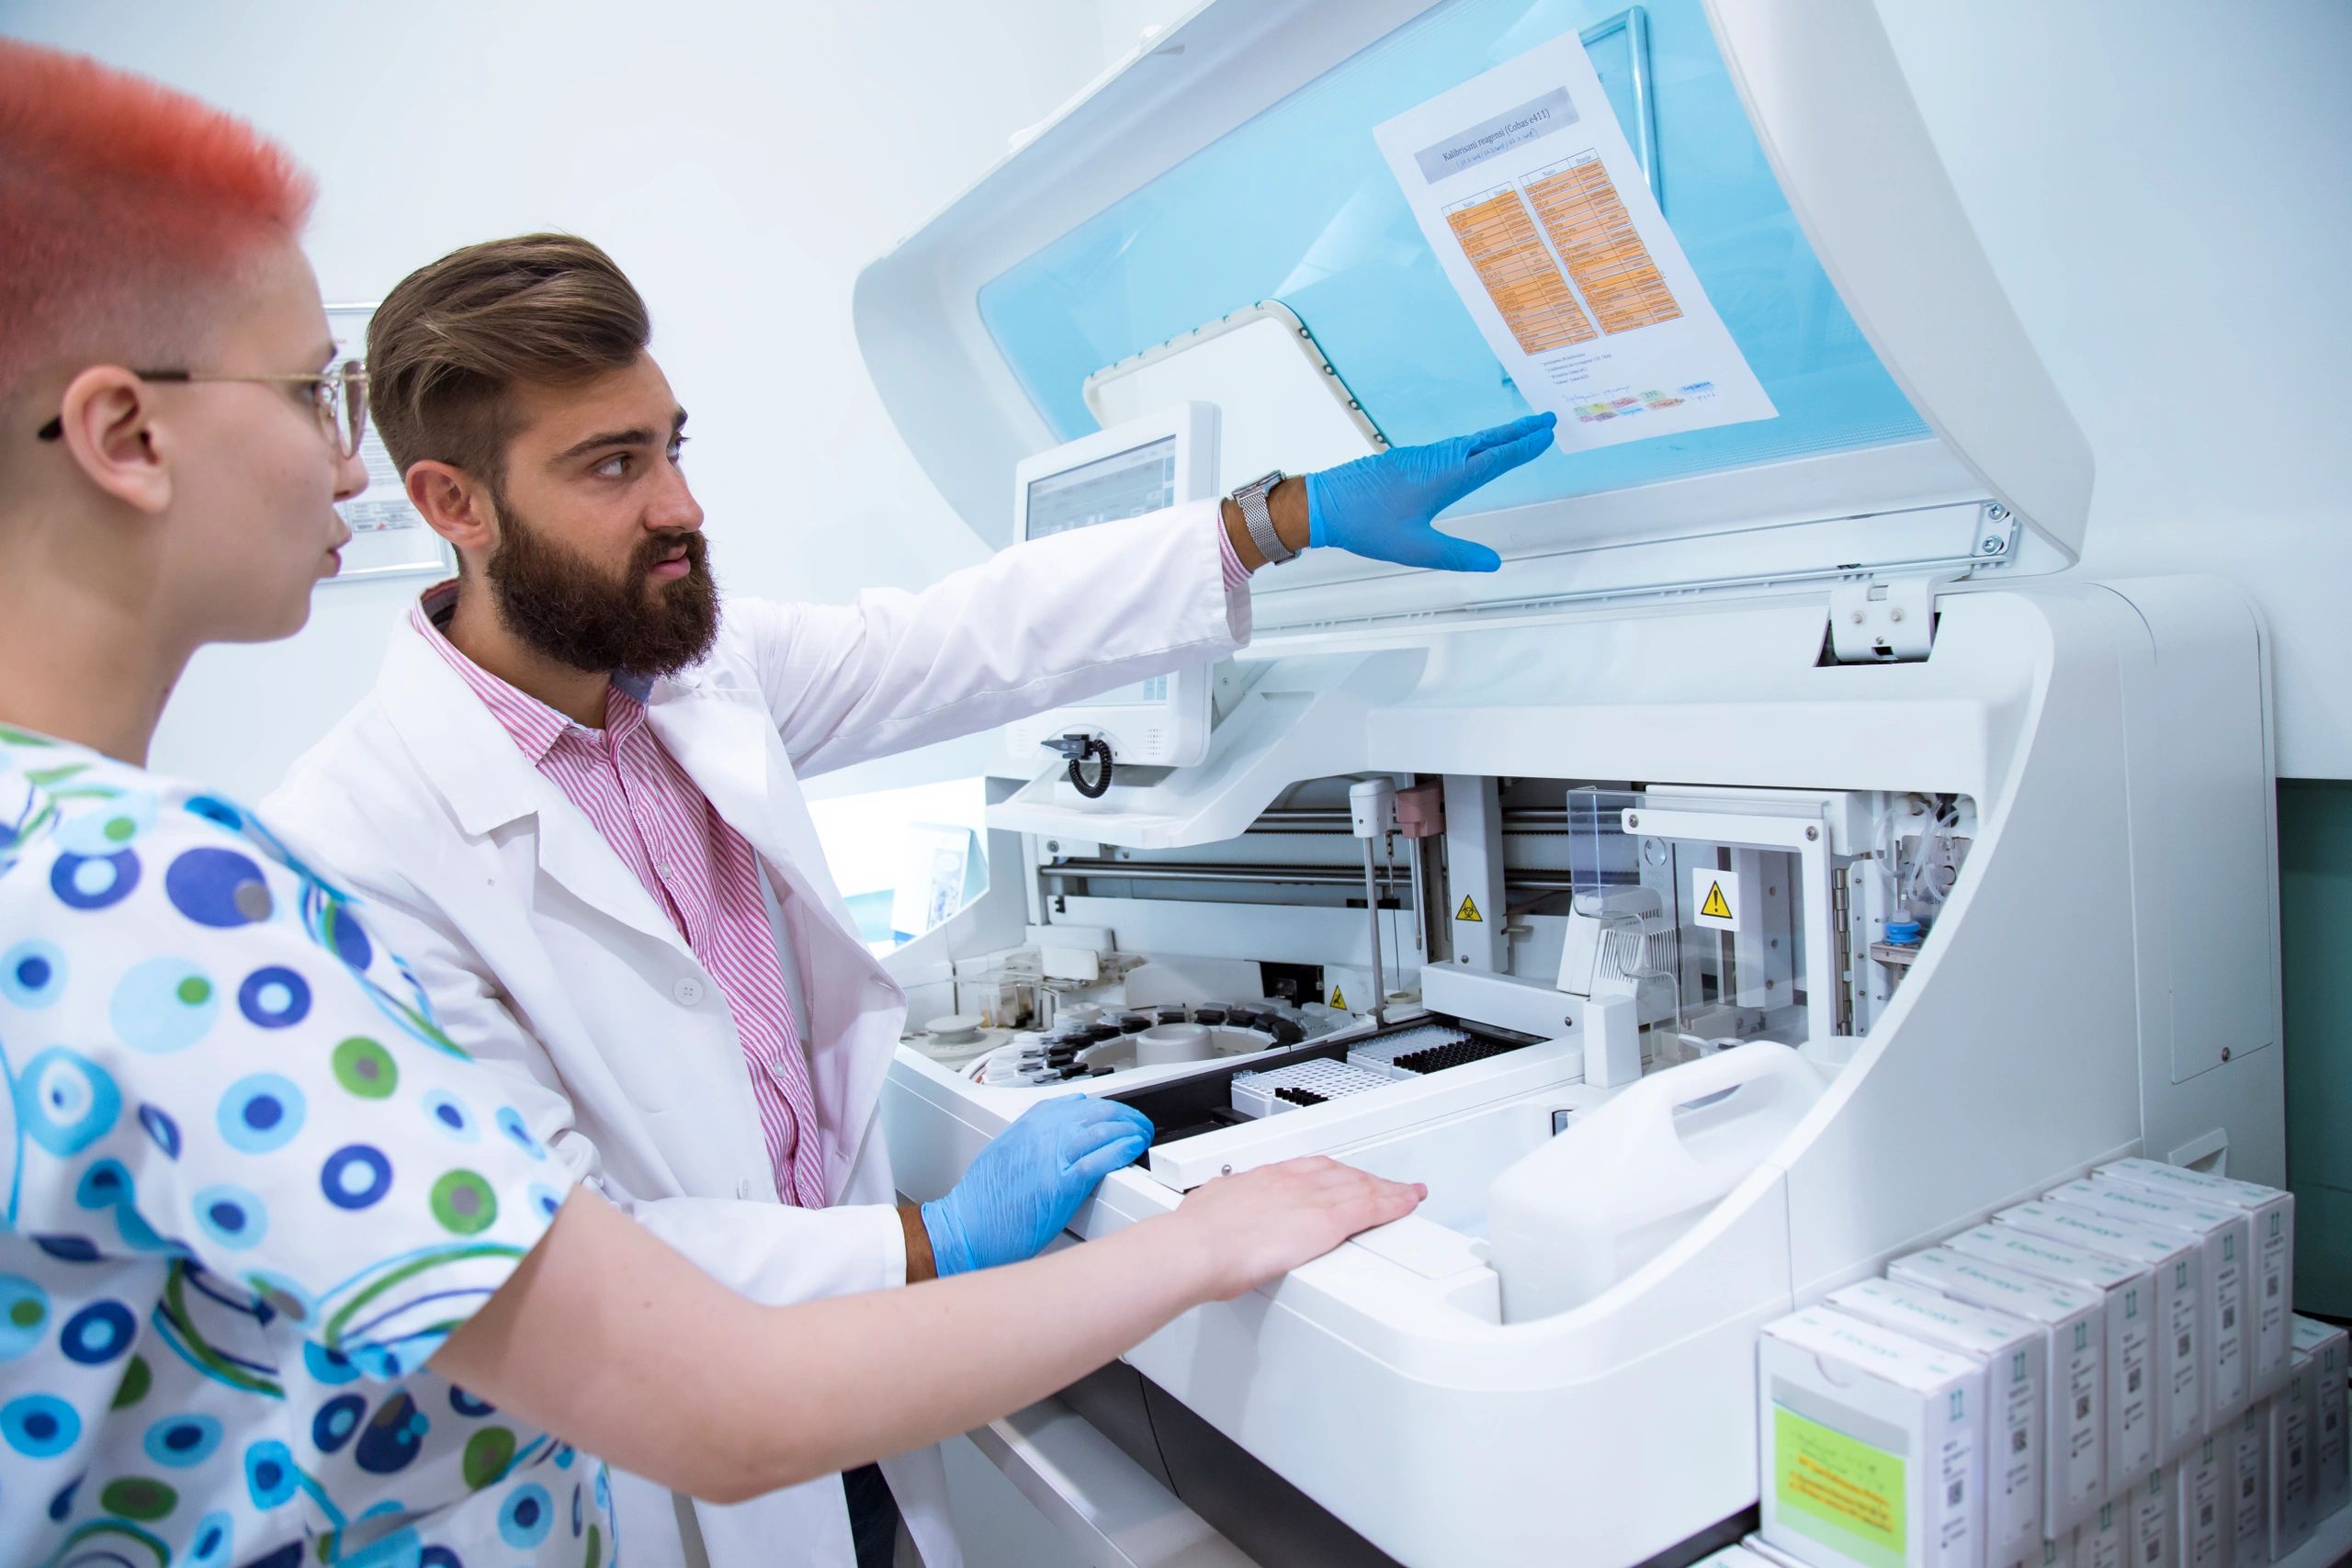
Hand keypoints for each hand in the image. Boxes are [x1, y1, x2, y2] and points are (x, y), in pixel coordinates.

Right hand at [921, 1095, 1154, 1274]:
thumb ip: (1030, 1144)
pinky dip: (1122, 1149)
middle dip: (1123, 1115)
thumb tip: (1055, 1144)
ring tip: (1142, 1136)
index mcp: (1026, 1126)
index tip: (1114, 1115)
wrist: (965, 1229)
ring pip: (1102, 1128)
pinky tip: (1133, 1149)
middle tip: (1137, 1125)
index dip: (1102, 1107)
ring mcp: (1051, 1156)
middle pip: (1095, 1110)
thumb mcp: (1003, 1157)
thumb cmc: (980, 1203)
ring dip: (1130, 1129)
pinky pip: (1100, 1157)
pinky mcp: (1060, 1183)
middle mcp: (1040, 1134)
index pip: (1075, 1102)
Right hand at [1163, 1157, 1424, 1301]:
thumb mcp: (1210, 1211)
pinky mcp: (1327, 1221)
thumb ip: (1224, 1212)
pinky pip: (1372, 1208)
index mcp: (1264, 1177)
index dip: (1334, 1172)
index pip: (1311, 1168)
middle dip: (1365, 1179)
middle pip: (1342, 1173)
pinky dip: (1395, 1203)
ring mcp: (1311, 1198)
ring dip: (1386, 1188)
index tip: (1344, 1176)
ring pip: (1362, 1186)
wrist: (1196, 1246)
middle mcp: (1291, 1180)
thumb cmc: (1196, 1237)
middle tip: (1385, 1186)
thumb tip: (1216, 1219)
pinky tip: (1409, 1203)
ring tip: (1405, 1194)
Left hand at [1304, 412, 1556, 571]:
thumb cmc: (1367, 525)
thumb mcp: (1417, 547)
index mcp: (1445, 477)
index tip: (1547, 434)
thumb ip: (1458, 555)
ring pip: (1468, 441)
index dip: (1523, 447)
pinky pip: (1450, 445)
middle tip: (1547, 419)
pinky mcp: (1407, 459)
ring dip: (1497, 435)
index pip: (1494, 459)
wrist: (1326, 504)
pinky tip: (1471, 448)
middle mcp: (1436, 460)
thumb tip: (1494, 563)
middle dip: (1518, 430)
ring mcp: (1420, 456)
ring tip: (1519, 431)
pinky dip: (1472, 442)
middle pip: (1486, 441)